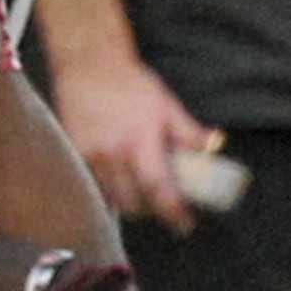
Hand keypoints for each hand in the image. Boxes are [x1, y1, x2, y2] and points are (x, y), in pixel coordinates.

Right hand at [48, 44, 219, 234]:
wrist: (89, 65)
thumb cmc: (131, 84)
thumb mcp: (165, 105)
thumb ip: (188, 131)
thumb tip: (214, 145)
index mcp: (141, 140)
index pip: (159, 187)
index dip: (173, 212)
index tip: (184, 225)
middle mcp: (115, 153)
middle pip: (135, 202)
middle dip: (152, 211)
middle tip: (165, 208)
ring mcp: (92, 156)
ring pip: (113, 198)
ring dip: (131, 205)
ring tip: (143, 197)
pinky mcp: (76, 154)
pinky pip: (95, 186)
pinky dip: (109, 192)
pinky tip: (119, 185)